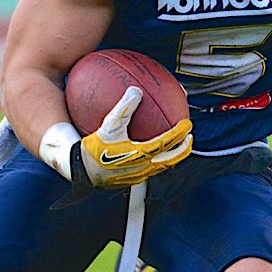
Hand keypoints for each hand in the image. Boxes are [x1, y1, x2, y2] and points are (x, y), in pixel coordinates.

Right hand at [71, 86, 192, 190]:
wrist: (81, 172)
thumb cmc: (93, 149)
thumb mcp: (108, 126)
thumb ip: (123, 108)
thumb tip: (136, 90)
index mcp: (141, 155)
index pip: (167, 143)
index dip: (180, 133)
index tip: (188, 124)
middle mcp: (144, 168)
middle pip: (171, 160)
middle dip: (184, 149)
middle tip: (189, 137)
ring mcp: (139, 176)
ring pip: (162, 167)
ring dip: (172, 156)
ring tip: (175, 146)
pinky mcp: (131, 181)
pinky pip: (151, 170)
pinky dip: (158, 160)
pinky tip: (152, 153)